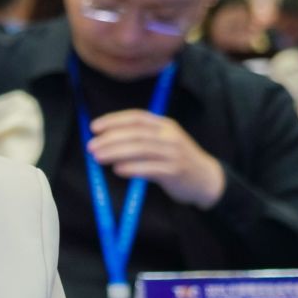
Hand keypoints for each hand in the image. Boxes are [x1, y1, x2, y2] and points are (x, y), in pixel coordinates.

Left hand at [87, 110, 226, 208]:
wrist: (206, 179)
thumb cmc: (177, 160)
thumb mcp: (164, 142)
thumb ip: (142, 138)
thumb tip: (106, 140)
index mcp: (165, 125)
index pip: (136, 117)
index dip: (114, 120)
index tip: (94, 127)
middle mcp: (169, 136)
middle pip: (136, 133)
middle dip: (110, 138)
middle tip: (91, 146)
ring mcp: (173, 153)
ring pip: (140, 149)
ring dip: (116, 152)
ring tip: (98, 157)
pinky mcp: (174, 171)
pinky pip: (150, 168)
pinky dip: (132, 168)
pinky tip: (118, 170)